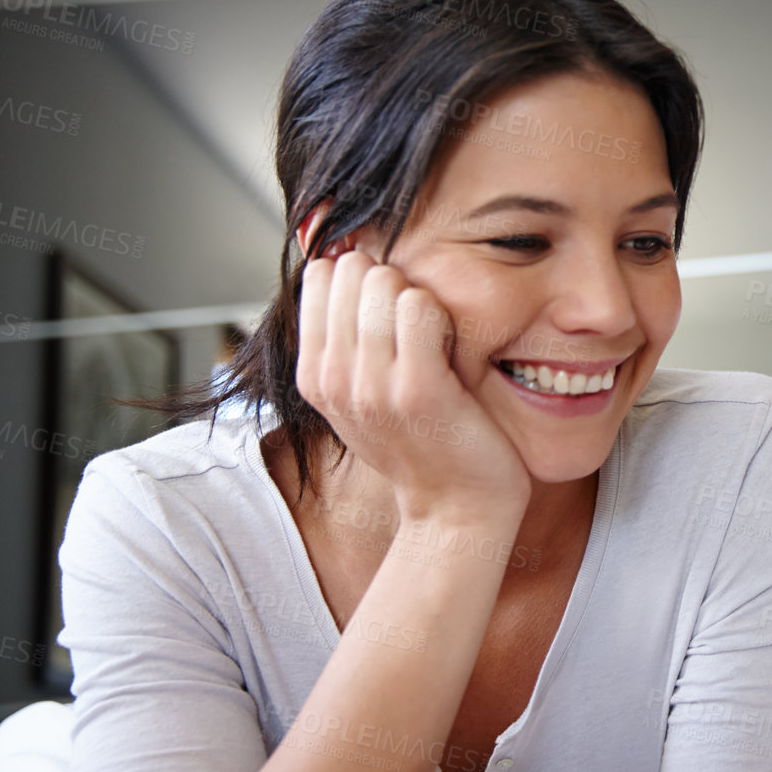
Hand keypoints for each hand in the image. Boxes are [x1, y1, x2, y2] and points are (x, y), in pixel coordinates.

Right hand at [298, 249, 529, 519]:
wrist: (457, 510)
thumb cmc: (423, 444)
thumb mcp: (363, 397)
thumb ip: (345, 341)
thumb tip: (340, 261)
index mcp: (314, 375)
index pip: (321, 274)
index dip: (365, 279)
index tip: (391, 316)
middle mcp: (332, 379)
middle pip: (352, 269)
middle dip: (392, 282)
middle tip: (419, 328)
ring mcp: (371, 385)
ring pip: (385, 281)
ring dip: (420, 296)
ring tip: (437, 341)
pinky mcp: (418, 389)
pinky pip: (421, 305)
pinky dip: (443, 312)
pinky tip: (453, 347)